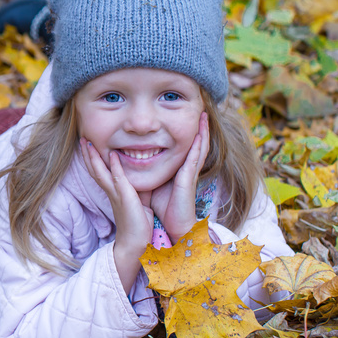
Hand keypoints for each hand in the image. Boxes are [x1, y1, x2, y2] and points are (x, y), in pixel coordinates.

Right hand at [80, 138, 153, 254]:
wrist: (136, 244)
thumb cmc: (139, 226)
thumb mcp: (138, 203)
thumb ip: (136, 189)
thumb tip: (140, 178)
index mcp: (113, 193)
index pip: (99, 172)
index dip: (93, 159)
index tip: (88, 146)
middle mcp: (111, 192)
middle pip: (94, 169)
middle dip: (88, 154)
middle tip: (82, 139)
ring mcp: (116, 194)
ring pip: (100, 172)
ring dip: (94, 157)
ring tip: (88, 143)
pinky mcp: (124, 197)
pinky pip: (118, 178)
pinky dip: (114, 166)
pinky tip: (112, 155)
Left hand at [150, 111, 209, 242]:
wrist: (171, 227)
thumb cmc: (161, 208)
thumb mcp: (152, 183)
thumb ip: (148, 171)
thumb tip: (134, 158)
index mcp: (177, 170)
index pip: (184, 147)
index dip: (187, 132)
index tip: (186, 117)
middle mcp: (185, 169)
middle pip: (194, 143)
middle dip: (199, 127)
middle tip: (201, 109)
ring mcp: (188, 173)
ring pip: (199, 147)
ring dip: (202, 131)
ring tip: (204, 114)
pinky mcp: (188, 179)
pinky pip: (194, 158)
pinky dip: (199, 144)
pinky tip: (199, 132)